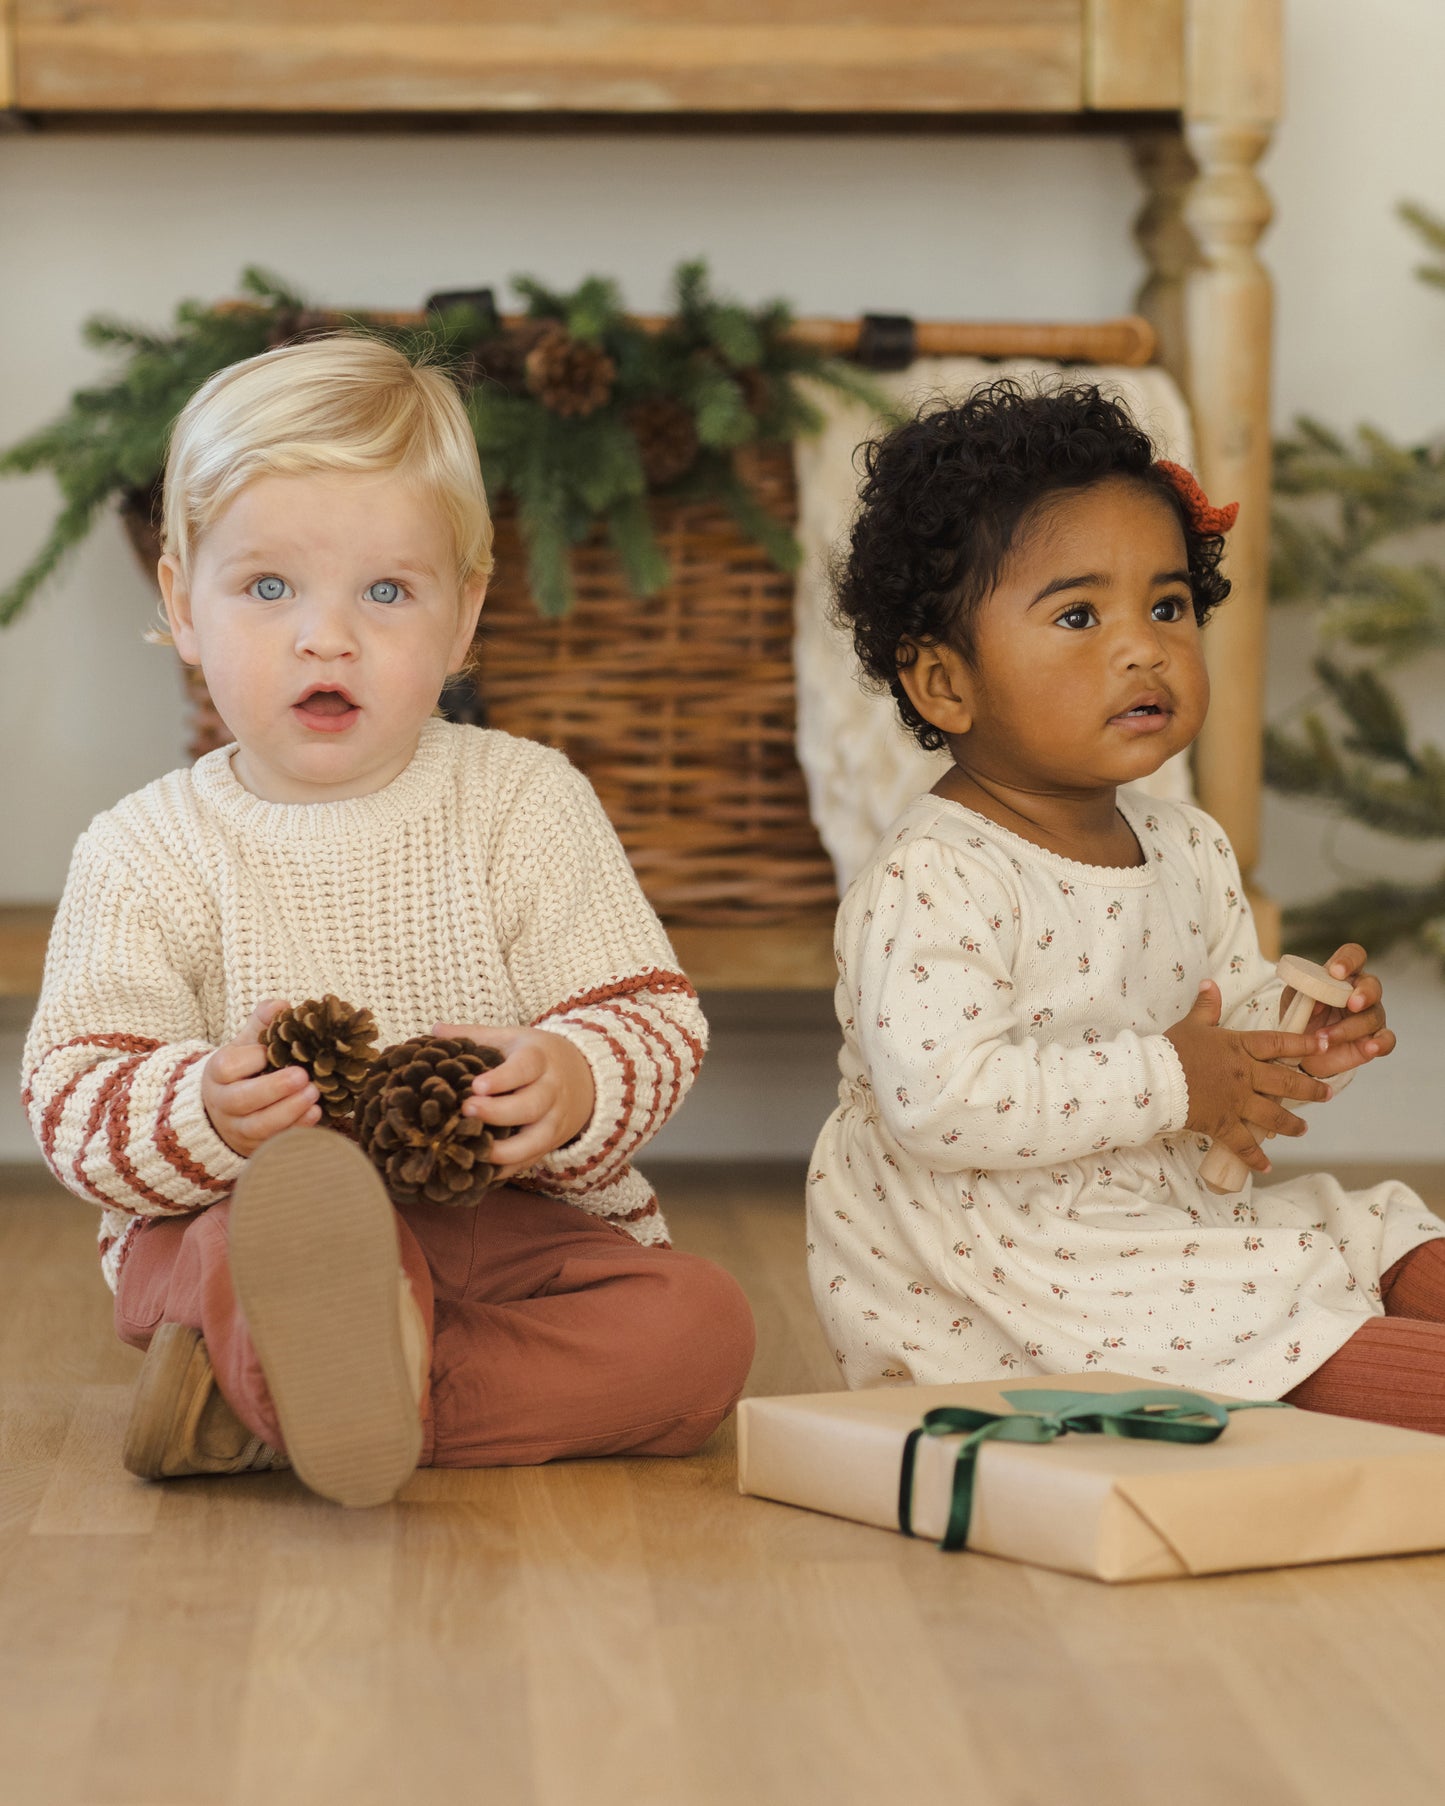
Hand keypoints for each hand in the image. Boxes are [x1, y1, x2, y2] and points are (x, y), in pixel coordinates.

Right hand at [202, 998, 320, 1157]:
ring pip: (258, 1126)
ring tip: (314, 1094)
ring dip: (289, 1111)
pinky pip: (274, 1142)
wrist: (228, 1111)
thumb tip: (281, 1006)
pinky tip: (316, 1113)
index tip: (272, 1050)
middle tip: (303, 1076)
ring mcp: (238, 1130)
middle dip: (274, 1089)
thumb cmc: (244, 1070)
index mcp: (218, 1074)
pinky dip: (296, 1129)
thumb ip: (262, 1023)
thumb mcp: (247, 1043)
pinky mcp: (255, 1148)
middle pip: (242, 1100)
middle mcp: (223, 1104)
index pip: (228, 1067)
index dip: (252, 1059)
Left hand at [431, 1023, 595, 1179]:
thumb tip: (435, 1030)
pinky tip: (484, 1173)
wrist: (584, 1077)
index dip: (503, 1078)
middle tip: (467, 1111)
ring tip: (476, 1151)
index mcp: (540, 1059)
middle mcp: (552, 1091)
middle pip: (531, 1105)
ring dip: (506, 1150)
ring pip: (536, 1140)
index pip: (525, 1068)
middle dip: (499, 1113)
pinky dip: (509, 1169)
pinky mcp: (551, 1143)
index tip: (477, 1086)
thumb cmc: (536, 1056)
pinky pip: (532, 1160)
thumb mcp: (511, 1038)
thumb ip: (475, 1035)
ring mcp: (555, 1120)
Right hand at [1165, 980, 1332, 1175]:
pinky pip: (1243, 1144)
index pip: (1279, 1043)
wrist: (1154, 1079)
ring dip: (1291, 1124)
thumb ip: (1206, 1006)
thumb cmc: (1173, 1049)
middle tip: (1327, 1094)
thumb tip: (1209, 984)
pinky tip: (1265, 1166)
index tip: (1325, 1044)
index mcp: (1239, 1048)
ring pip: (1273, 1116)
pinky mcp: (1222, 1124)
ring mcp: (1236, 1101)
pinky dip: (1254, 1157)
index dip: (1304, 1044)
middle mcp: (1245, 1075)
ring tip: (1303, 1129)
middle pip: (1286, 1083)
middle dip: (1310, 1089)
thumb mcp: (1191, 1024)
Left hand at [1292, 942, 1394, 1081]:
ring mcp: (1370, 1017)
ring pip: (1373, 1016)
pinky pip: (1387, 1040)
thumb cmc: (1300, 1017)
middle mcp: (1360, 993)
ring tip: (1325, 1038)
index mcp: (1342, 977)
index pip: (1353, 956)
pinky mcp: (1373, 1040)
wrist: (1301, 1050)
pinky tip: (1370, 1048)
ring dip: (1348, 1028)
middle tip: (1352, 1004)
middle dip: (1364, 993)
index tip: (1336, 971)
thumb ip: (1302, 993)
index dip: (1348, 960)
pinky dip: (1381, 1043)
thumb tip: (1316, 1000)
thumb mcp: (1293, 1000)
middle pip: (1372, 985)